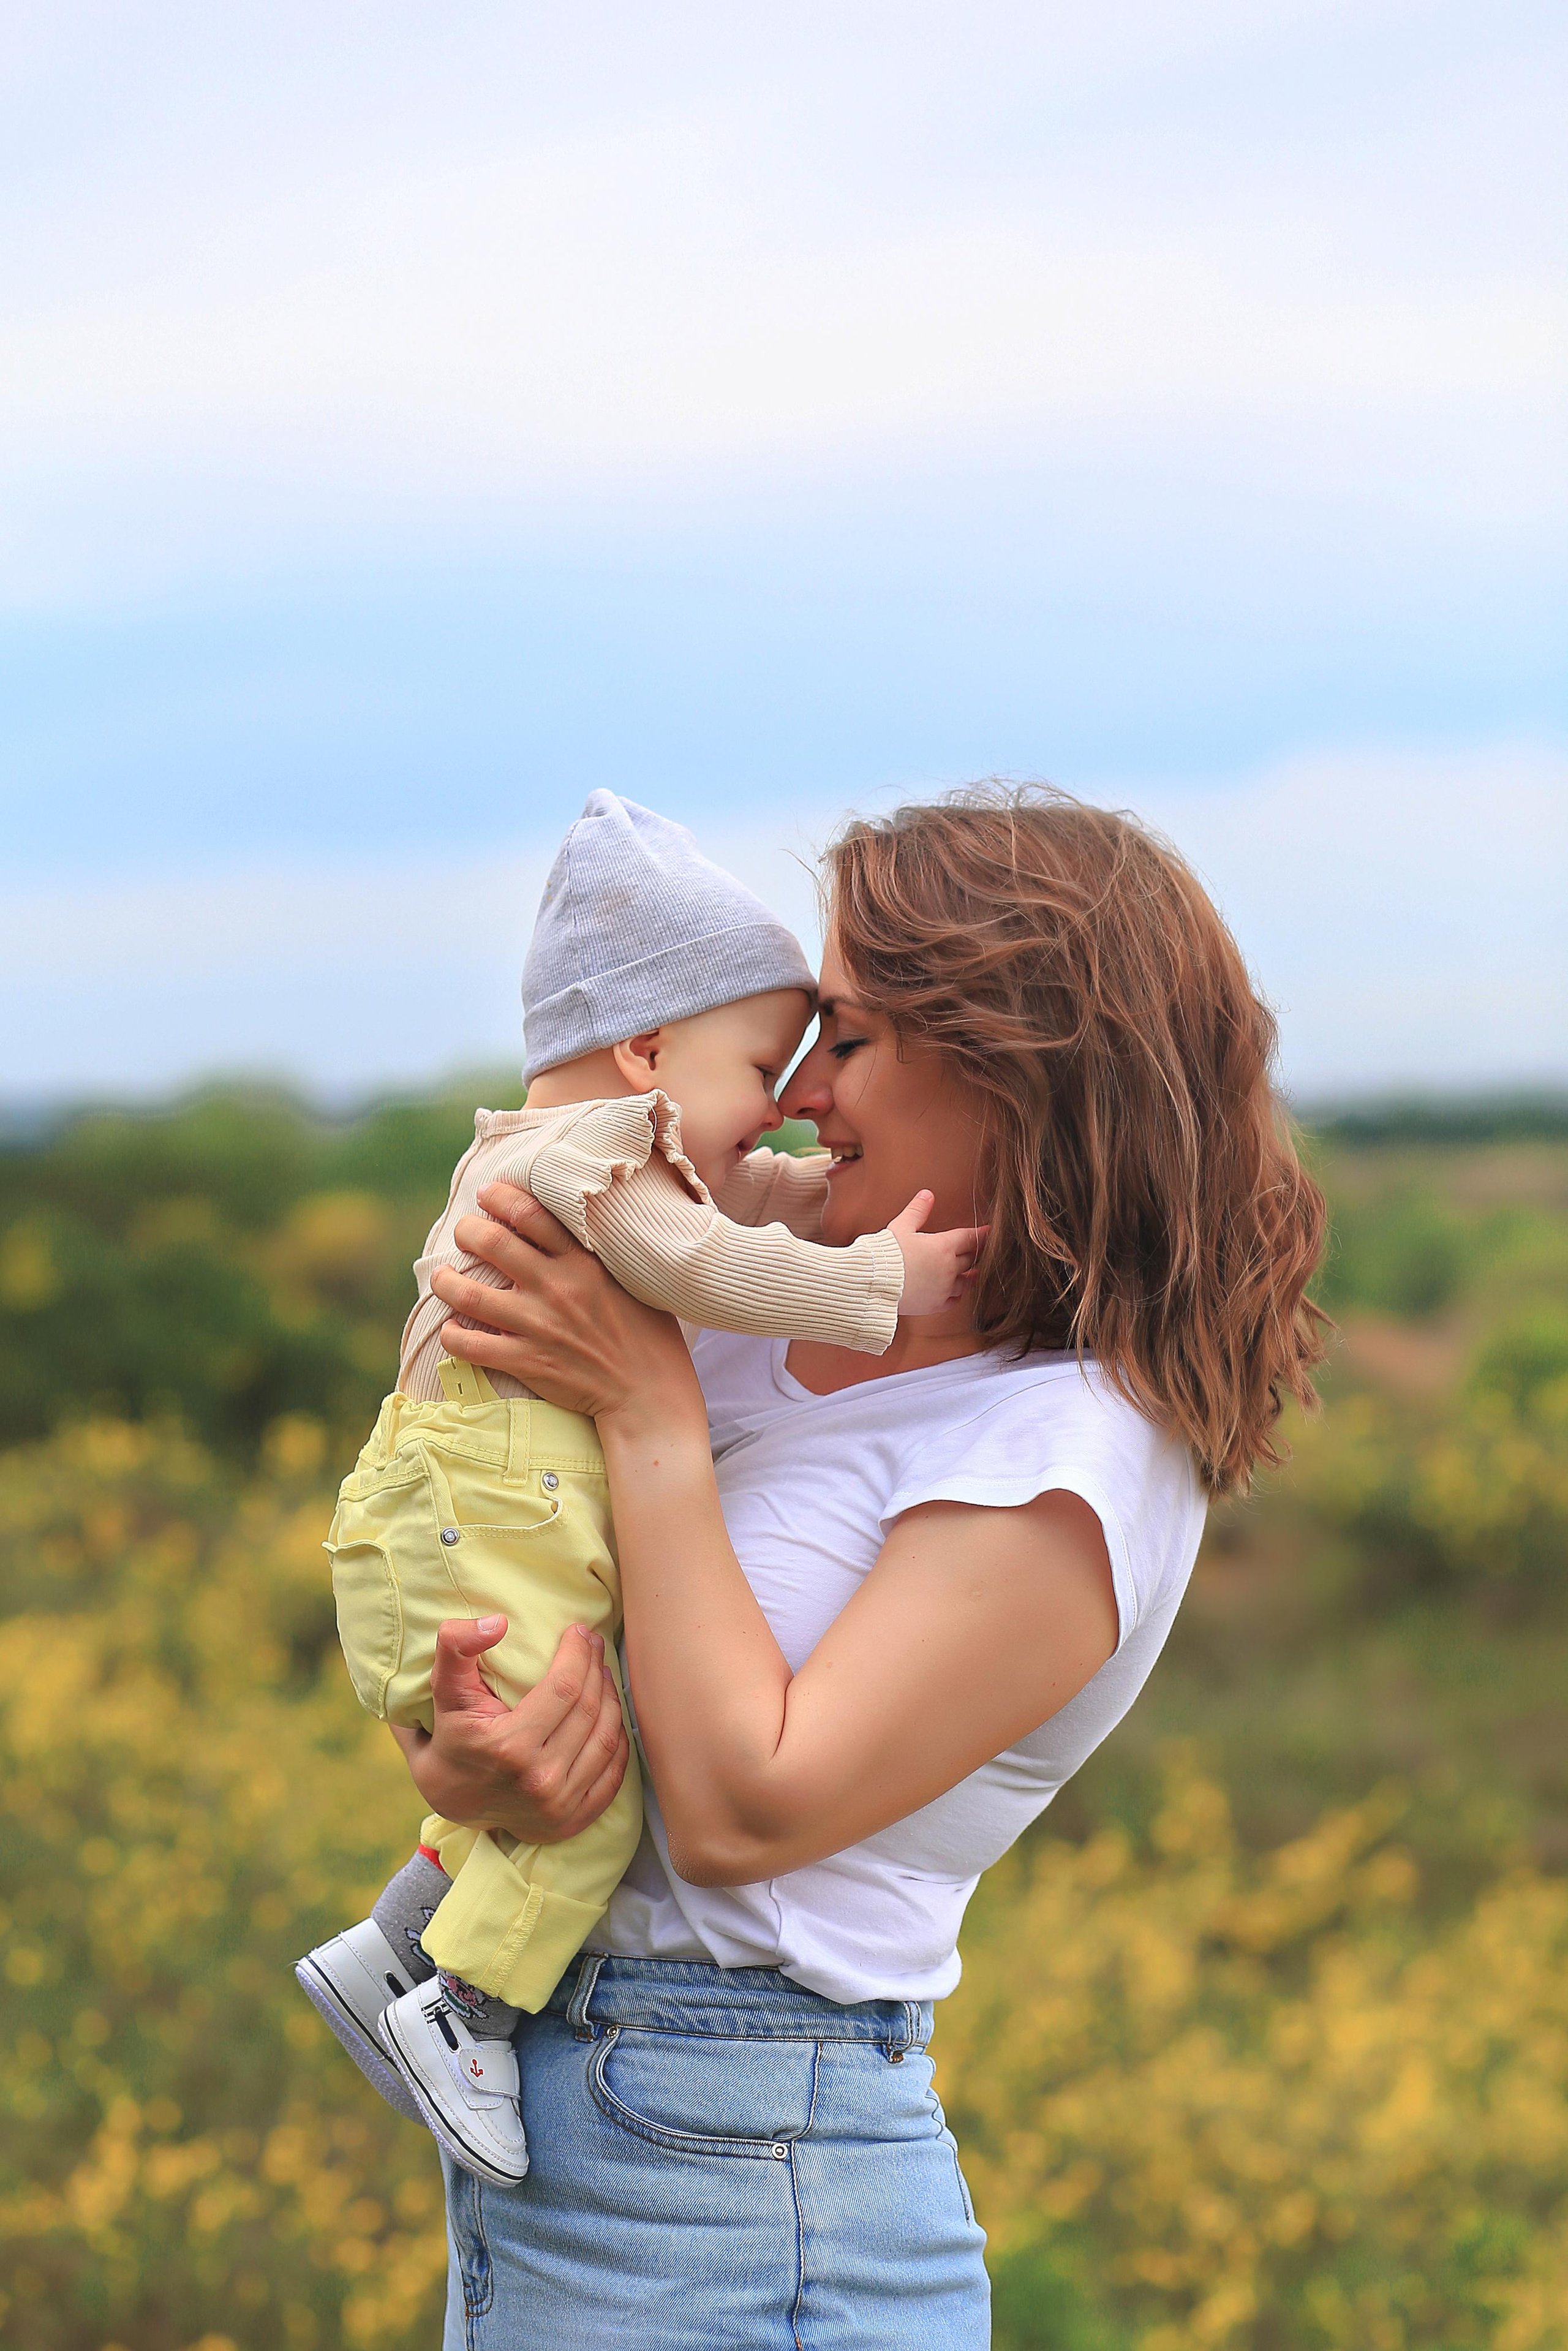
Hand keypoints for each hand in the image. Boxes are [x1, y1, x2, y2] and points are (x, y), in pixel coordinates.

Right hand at [389, 1615, 629, 1843]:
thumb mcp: (444, 1690)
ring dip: (612, 1699)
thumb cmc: (452, 1735)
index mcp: (510, 1747)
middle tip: (594, 1645)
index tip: (579, 1631)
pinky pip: (613, 1775)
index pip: (564, 1688)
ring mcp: (559, 1806)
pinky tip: (611, 1715)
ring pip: (607, 1739)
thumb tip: (497, 1622)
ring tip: (603, 1674)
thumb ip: (456, 1648)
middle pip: (589, 1710)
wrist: (451, 1800)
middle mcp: (539, 1780)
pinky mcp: (572, 1821)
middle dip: (596, 1669)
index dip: (578, 1654)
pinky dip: (619, 1741)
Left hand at [428, 1181, 699, 1431]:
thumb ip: (595, 1256)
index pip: (531, 1214)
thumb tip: (566, 1230)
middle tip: (462, 1232)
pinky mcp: (527, 1362)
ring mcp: (538, 1326)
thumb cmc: (646, 1333)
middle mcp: (557, 1288)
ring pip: (470, 1295)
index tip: (486, 1195)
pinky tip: (450, 1329)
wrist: (646, 1391)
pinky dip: (452, 1336)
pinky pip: (471, 1347)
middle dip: (466, 1230)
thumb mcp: (629, 1281)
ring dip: (446, 1281)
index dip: (500, 1198)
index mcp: (584, 1262)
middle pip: (492, 1243)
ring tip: (442, 1276)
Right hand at [888, 1190, 988, 1315]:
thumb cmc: (885, 1254)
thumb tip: (927, 1195)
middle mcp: (948, 1268)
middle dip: (974, 1253)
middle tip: (978, 1250)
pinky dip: (957, 1294)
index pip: (970, 1238)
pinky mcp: (935, 1304)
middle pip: (970, 1259)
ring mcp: (943, 1288)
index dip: (981, 1234)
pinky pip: (954, 1300)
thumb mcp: (901, 1227)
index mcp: (943, 1246)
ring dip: (970, 1275)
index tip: (989, 1231)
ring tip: (973, 1272)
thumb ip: (917, 1211)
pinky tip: (956, 1292)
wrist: (873, 1283)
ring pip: (966, 1281)